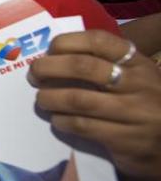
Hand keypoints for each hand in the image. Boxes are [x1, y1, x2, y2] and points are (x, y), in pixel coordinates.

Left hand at [29, 30, 160, 180]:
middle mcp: (139, 84)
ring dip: (50, 98)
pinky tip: (57, 120)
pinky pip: (83, 125)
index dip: (68, 41)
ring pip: (78, 99)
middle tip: (33, 74)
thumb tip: (56, 57)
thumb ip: (107, 66)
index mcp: (139, 63)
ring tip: (41, 99)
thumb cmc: (147, 106)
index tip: (49, 49)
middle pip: (83, 67)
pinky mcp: (125, 140)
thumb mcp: (137, 79)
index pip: (99, 41)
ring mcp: (134, 113)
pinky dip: (62, 121)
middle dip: (49, 68)